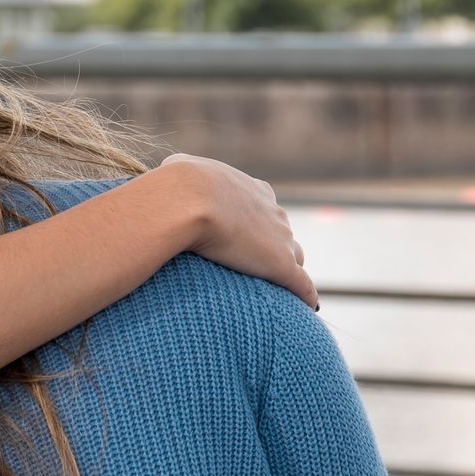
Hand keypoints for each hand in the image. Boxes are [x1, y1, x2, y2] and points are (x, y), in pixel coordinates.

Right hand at [159, 153, 318, 307]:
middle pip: (283, 233)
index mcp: (254, 190)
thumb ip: (180, 174)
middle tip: (256, 264)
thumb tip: (166, 173)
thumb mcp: (179, 169)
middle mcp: (274, 212)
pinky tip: (307, 306)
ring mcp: (281, 239)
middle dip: (274, 246)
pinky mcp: (282, 265)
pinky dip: (305, 295)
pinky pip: (302, 284)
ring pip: (295, 257)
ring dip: (289, 270)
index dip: (259, 224)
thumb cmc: (179, 185)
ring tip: (278, 289)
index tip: (247, 236)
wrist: (190, 199)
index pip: (266, 209)